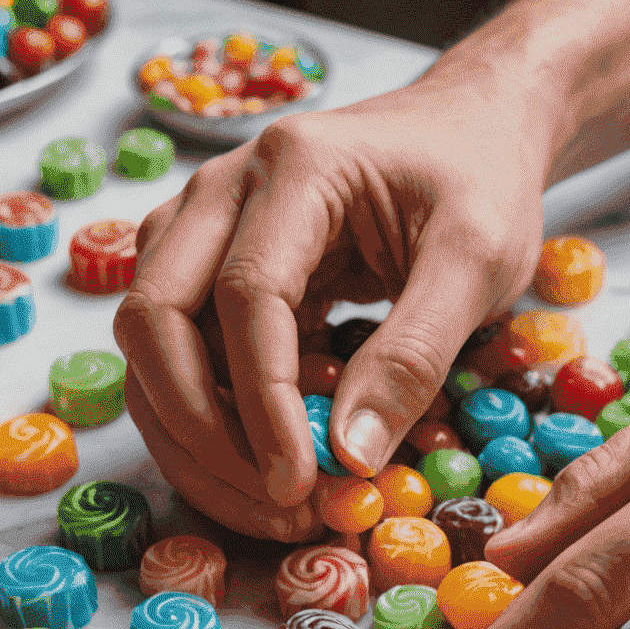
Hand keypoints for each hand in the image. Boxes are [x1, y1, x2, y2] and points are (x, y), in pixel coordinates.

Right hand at [115, 79, 551, 538]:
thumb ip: (415, 356)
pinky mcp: (211, 270)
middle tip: (275, 501)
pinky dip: (211, 420)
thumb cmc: (479, 181)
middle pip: (154, 315)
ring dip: (193, 436)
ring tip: (273, 503)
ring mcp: (205, 228)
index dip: (262, 402)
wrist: (471, 125)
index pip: (245, 295)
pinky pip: (181, 353)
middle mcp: (225, 190)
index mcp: (295, 167)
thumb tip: (349, 457)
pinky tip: (271, 466)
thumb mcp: (478, 263)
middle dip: (200, 427)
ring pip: (150, 342)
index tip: (298, 481)